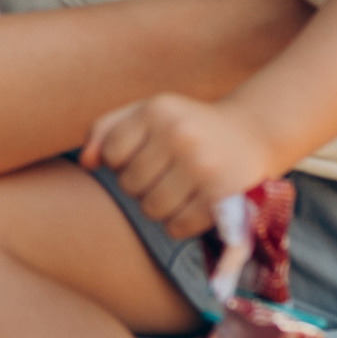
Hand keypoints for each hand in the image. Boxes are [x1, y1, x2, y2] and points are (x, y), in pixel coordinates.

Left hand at [82, 92, 278, 238]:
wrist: (251, 134)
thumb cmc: (187, 124)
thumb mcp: (148, 113)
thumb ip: (107, 130)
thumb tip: (84, 162)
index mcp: (157, 110)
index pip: (112, 153)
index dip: (121, 161)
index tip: (142, 155)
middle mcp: (179, 134)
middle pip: (129, 184)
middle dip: (140, 185)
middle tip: (163, 175)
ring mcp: (202, 166)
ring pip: (151, 209)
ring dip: (158, 207)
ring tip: (176, 190)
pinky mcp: (221, 197)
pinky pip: (178, 226)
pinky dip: (179, 223)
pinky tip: (191, 205)